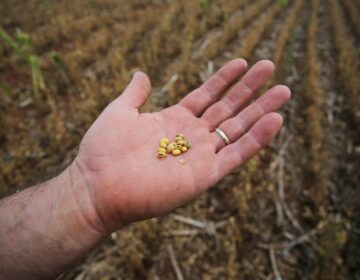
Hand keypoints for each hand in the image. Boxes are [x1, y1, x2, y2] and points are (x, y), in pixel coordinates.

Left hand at [74, 59, 290, 232]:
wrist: (97, 186)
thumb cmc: (103, 150)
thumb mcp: (120, 111)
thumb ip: (135, 93)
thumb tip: (141, 74)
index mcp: (173, 120)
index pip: (206, 95)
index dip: (224, 79)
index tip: (242, 62)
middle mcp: (190, 136)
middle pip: (227, 109)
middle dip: (250, 89)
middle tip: (271, 68)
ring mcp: (200, 155)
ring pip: (238, 129)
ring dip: (261, 111)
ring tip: (283, 91)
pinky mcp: (205, 176)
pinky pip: (236, 155)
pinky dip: (257, 139)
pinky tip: (275, 120)